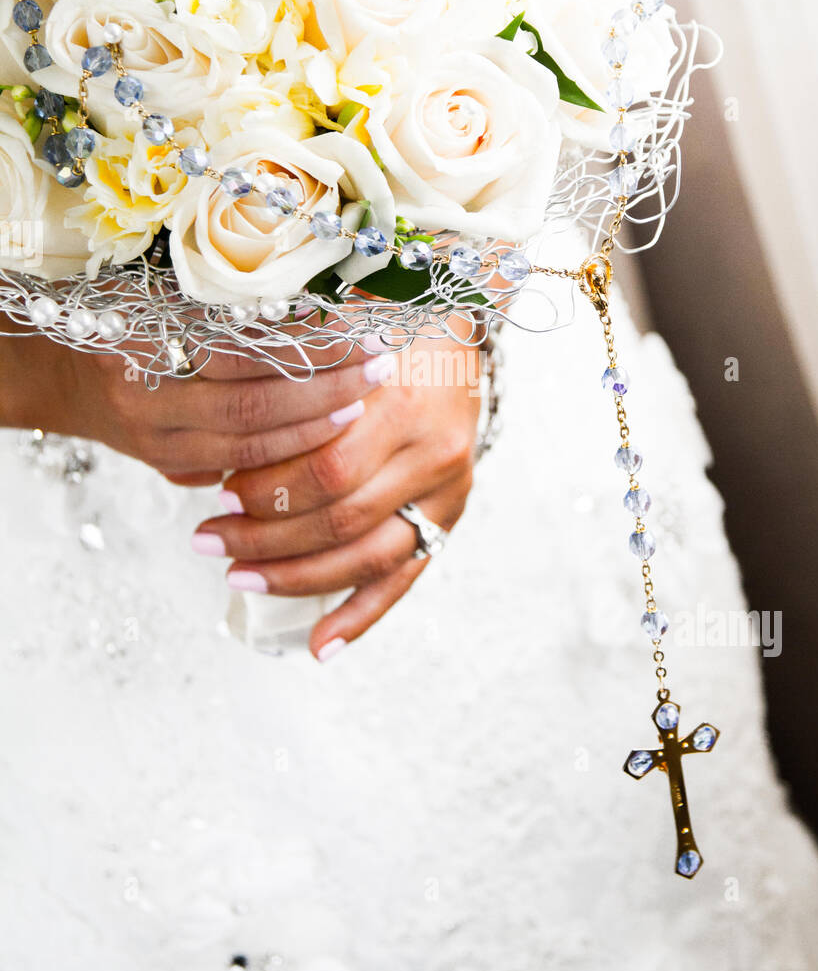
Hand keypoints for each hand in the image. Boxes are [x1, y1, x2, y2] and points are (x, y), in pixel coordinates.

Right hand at [0, 325, 394, 483]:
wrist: (61, 375)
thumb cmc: (122, 316)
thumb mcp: (156, 289)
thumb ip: (221, 298)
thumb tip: (315, 292)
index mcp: (142, 345)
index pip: (237, 353)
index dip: (299, 345)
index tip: (356, 328)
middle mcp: (147, 405)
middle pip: (249, 410)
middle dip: (322, 392)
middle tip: (379, 366)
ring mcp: (158, 447)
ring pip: (248, 452)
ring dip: (313, 429)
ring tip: (365, 401)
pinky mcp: (171, 470)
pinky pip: (237, 472)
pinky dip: (287, 457)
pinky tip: (328, 437)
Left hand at [191, 337, 480, 658]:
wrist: (456, 323)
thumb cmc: (381, 324)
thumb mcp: (339, 335)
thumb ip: (293, 378)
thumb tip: (210, 424)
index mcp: (405, 401)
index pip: (330, 468)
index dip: (270, 490)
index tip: (218, 494)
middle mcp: (434, 451)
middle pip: (342, 516)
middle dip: (266, 536)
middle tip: (208, 539)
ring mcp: (446, 491)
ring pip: (368, 556)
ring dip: (297, 578)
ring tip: (237, 577)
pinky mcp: (449, 517)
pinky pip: (404, 579)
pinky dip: (361, 617)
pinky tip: (319, 646)